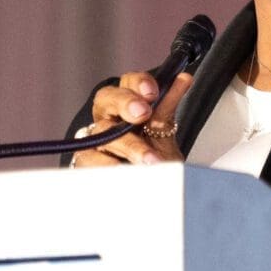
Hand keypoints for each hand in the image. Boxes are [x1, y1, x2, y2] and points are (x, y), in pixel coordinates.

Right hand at [72, 69, 193, 165]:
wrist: (148, 192)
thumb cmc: (153, 159)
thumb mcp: (164, 134)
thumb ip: (168, 108)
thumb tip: (183, 78)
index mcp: (126, 104)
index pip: (128, 82)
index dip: (139, 82)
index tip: (152, 92)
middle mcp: (108, 117)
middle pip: (107, 98)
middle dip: (125, 102)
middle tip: (143, 113)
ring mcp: (94, 139)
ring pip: (103, 132)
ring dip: (129, 144)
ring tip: (151, 160)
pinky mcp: (87, 162)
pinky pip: (91, 159)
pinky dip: (109, 164)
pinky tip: (124, 169)